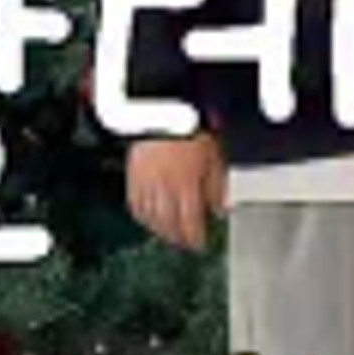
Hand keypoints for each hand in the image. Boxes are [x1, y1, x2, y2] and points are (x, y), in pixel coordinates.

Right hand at [128, 134, 226, 252]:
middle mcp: (165, 187)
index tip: (199, 245)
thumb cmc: (191, 128)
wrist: (164, 109)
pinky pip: (134, 203)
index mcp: (187, 184)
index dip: (195, 238)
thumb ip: (217, 186)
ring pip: (150, 216)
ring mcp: (146, 181)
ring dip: (160, 229)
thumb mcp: (214, 156)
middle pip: (168, 223)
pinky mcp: (132, 174)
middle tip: (184, 244)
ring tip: (167, 234)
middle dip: (177, 237)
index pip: (190, 222)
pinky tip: (148, 218)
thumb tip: (220, 209)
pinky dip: (142, 215)